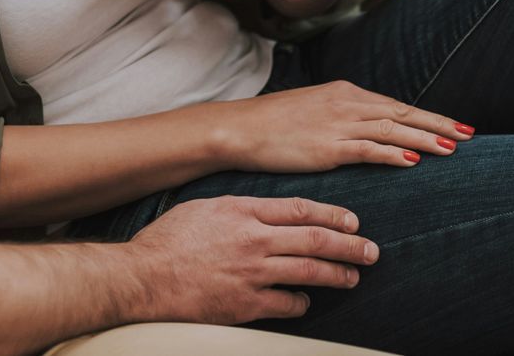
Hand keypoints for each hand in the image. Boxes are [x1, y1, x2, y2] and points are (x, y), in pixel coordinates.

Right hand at [127, 195, 375, 324]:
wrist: (143, 277)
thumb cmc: (167, 240)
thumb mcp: (204, 207)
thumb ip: (239, 207)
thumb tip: (263, 210)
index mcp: (244, 211)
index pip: (300, 209)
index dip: (332, 215)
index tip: (352, 221)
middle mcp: (254, 240)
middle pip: (314, 240)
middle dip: (348, 245)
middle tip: (370, 250)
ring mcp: (252, 274)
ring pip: (308, 272)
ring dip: (336, 274)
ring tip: (353, 276)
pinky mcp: (245, 304)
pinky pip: (286, 304)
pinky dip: (301, 302)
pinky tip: (307, 301)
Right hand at [206, 80, 472, 171]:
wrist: (241, 128)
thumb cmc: (274, 123)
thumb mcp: (315, 111)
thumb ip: (343, 116)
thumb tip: (367, 129)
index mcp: (346, 93)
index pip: (396, 105)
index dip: (428, 117)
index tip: (455, 126)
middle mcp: (348, 103)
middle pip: (404, 113)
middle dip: (438, 124)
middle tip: (470, 134)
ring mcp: (339, 123)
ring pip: (393, 130)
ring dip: (425, 139)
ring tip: (453, 149)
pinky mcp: (328, 145)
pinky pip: (368, 149)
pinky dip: (393, 153)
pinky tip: (413, 161)